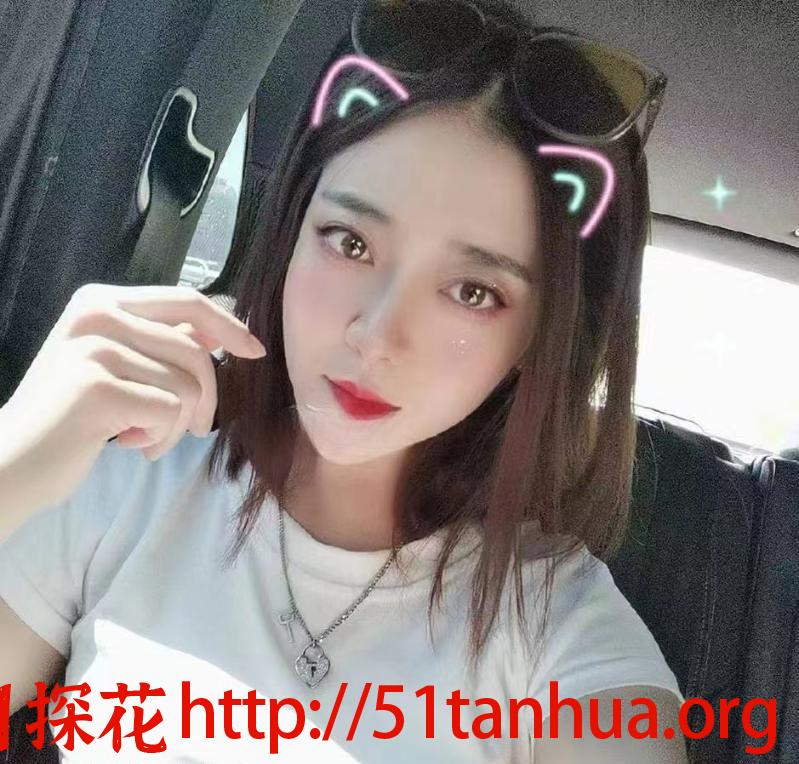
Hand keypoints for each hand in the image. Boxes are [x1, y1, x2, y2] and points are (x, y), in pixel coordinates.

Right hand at [0, 283, 265, 510]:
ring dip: (178, 426)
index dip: (229, 326)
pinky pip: (170, 413)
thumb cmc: (72, 417)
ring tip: (146, 437)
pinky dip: (161, 438)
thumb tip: (218, 333)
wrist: (11, 461)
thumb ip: (161, 344)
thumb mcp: (117, 367)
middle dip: (207, 399)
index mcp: (102, 300)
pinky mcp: (98, 388)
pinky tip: (129, 444)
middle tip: (192, 428)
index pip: (187, 300)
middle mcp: (96, 314)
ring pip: (188, 386)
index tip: (255, 352)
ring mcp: (95, 349)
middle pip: (195, 352)